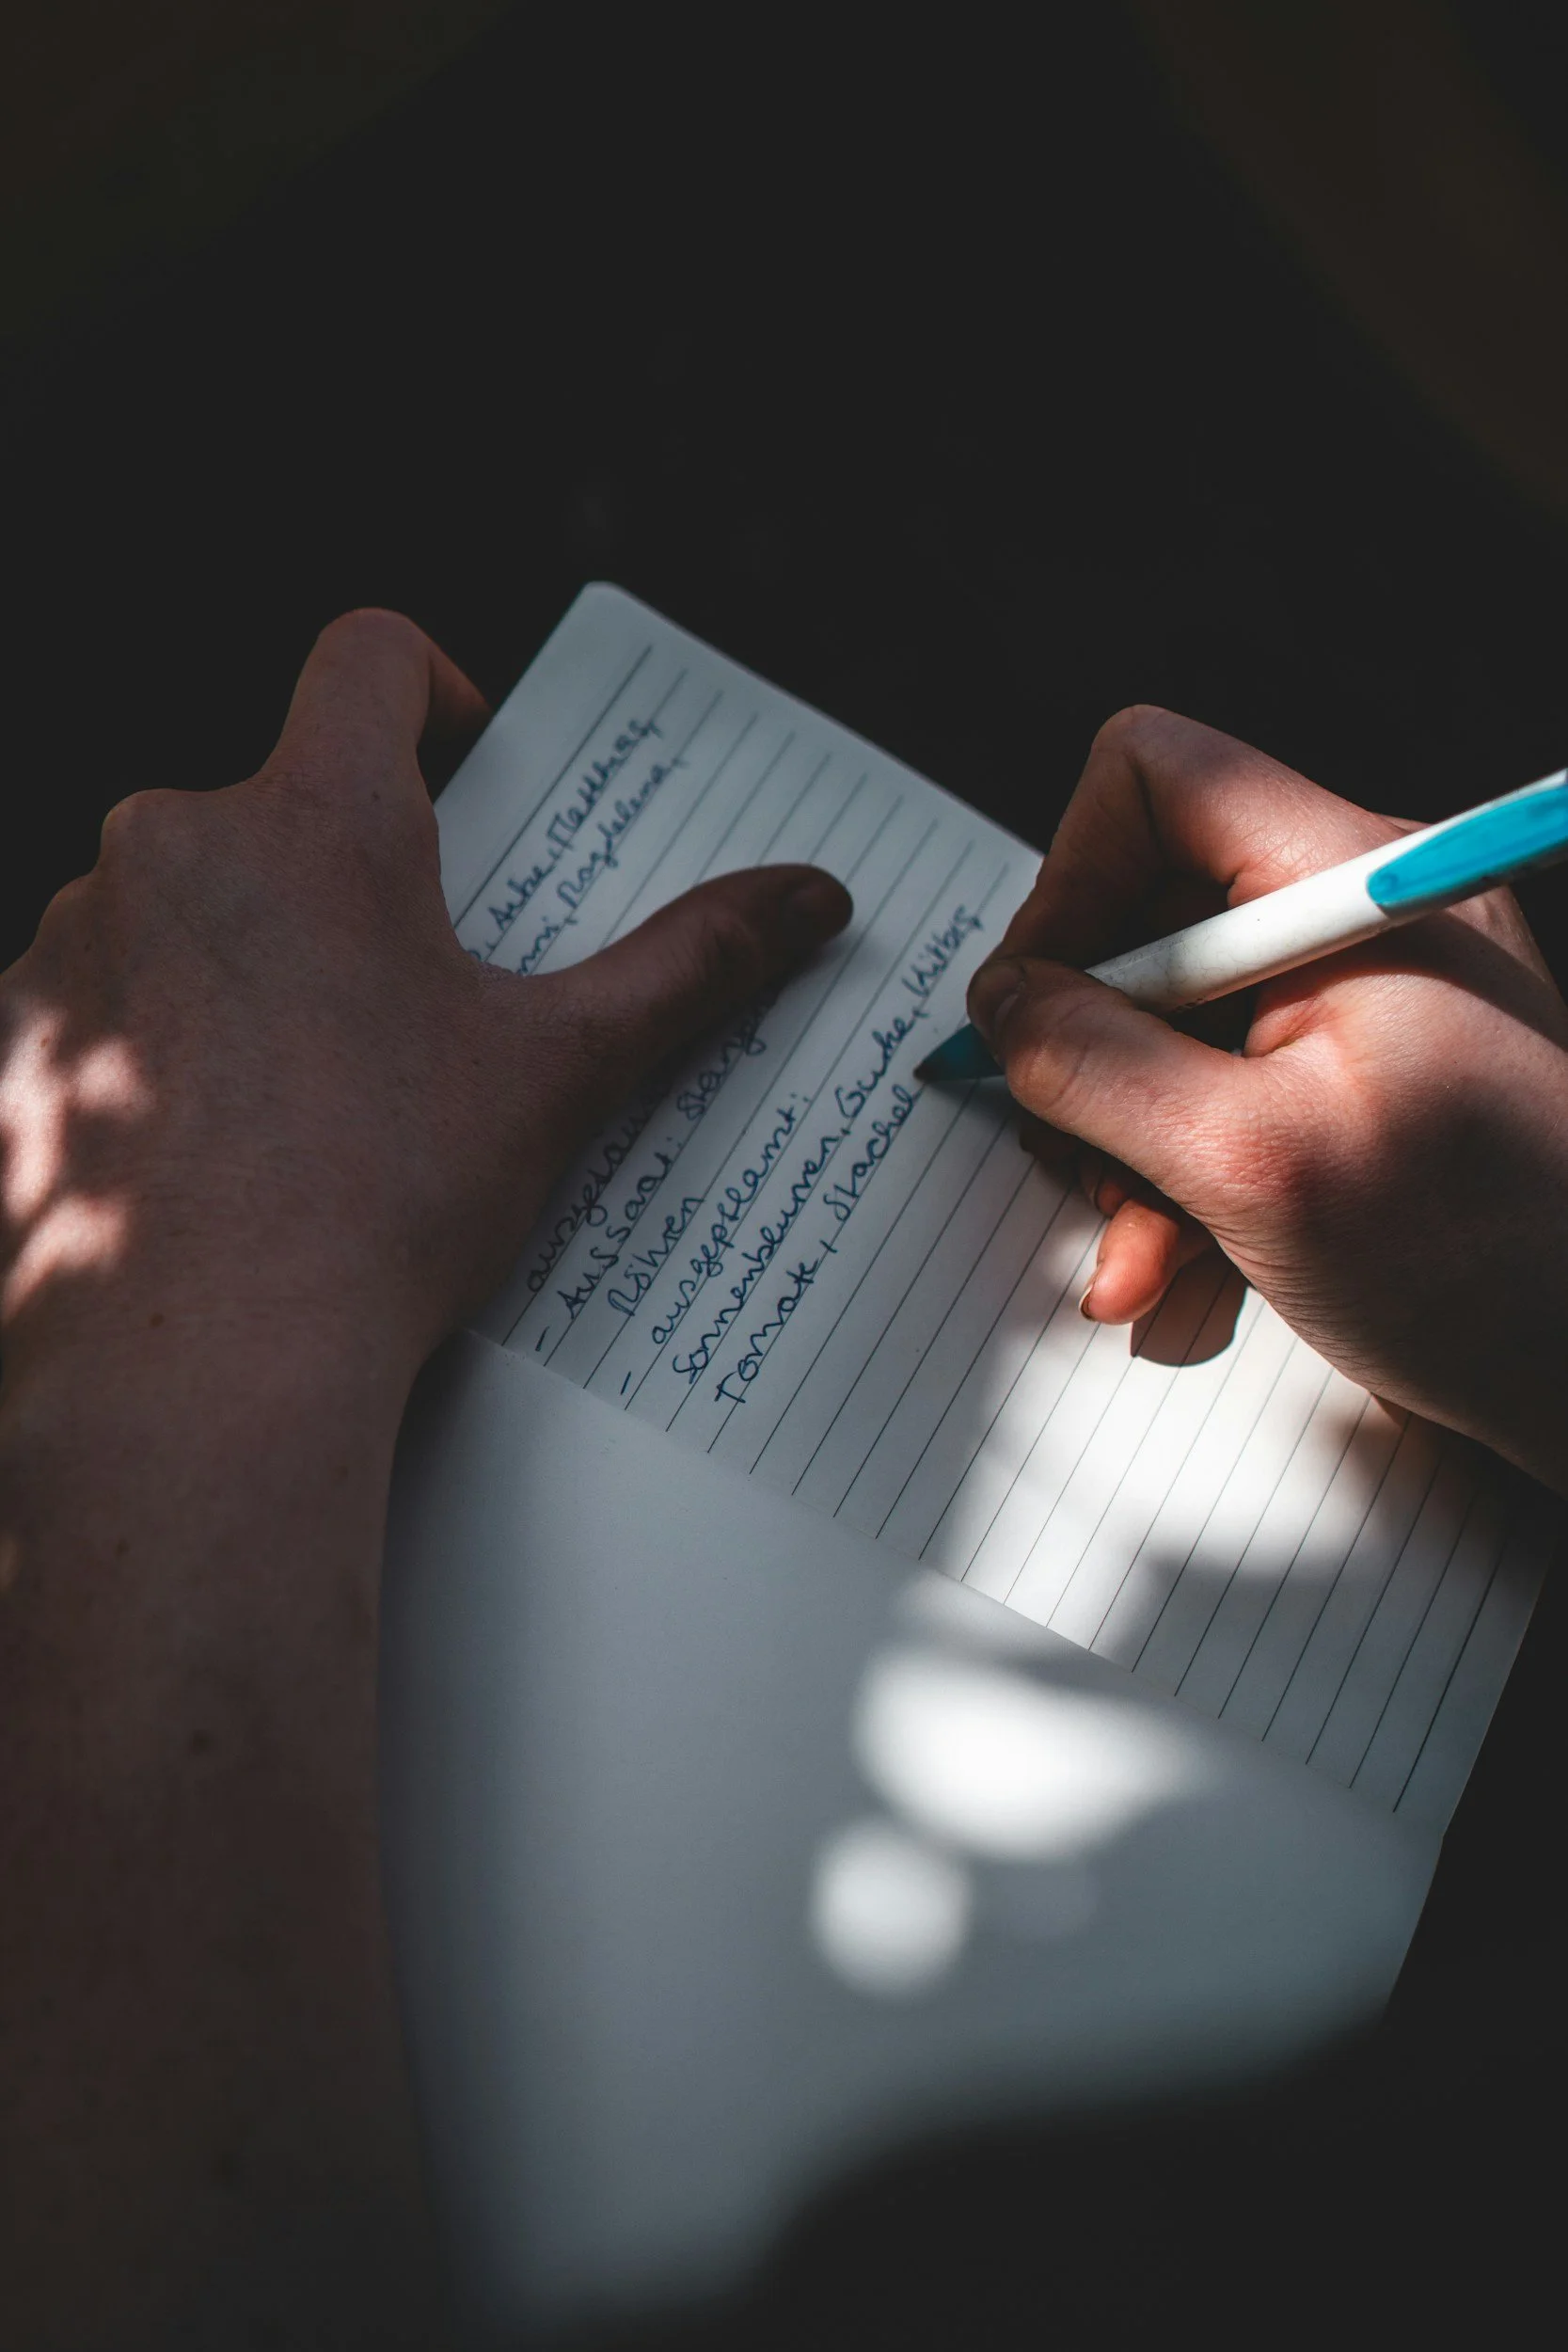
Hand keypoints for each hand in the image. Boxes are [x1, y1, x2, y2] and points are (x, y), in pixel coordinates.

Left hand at [0, 608, 850, 1390]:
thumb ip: (691, 965)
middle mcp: (171, 852)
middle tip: (401, 1005)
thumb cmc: (382, 1206)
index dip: (430, 691)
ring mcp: (70, 947)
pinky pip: (86, 1011)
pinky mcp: (9, 1046)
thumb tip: (813, 896)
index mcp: (318, 824)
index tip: (460, 771)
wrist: (201, 1369)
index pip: (370, 659)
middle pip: (273, 809)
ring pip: (173, 914)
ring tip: (293, 1108)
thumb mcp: (558, 1076)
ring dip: (233, 973)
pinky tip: (195, 1161)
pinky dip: (143, 1058)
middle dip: (338, 885)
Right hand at [967, 706, 1567, 1491]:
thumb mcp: (1248, 1165)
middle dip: (1093, 1054)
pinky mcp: (1361, 1076)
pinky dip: (1183, 1180)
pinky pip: (1223, 1091)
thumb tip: (1003, 1004)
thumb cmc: (1486, 1270)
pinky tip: (1184, 1272)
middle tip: (1081, 1157)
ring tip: (1147, 1254)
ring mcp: (1366, 998)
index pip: (1157, 779)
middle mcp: (1361, 917)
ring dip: (1129, 1146)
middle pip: (1149, 915)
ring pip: (1172, 1023)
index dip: (1070, 883)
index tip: (1040, 1007)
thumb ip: (1096, 1065)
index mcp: (1355, 885)